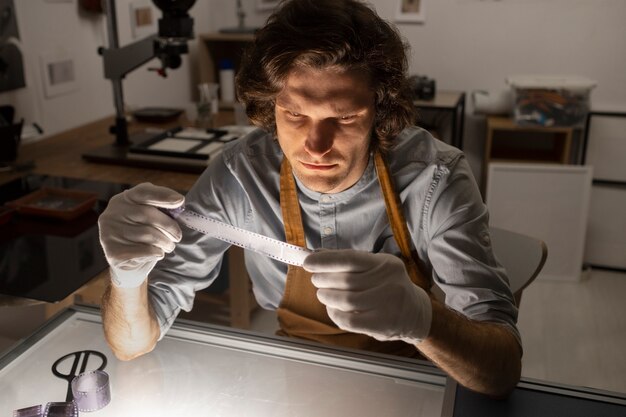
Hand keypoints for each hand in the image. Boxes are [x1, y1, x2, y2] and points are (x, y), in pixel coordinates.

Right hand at [98, 183, 183, 287]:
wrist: (128, 261)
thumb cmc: (143, 234)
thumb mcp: (150, 217)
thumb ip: (161, 208)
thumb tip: (178, 202)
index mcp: (124, 200)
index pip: (143, 192)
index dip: (162, 194)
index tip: (180, 200)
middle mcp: (112, 214)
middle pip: (148, 214)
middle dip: (169, 226)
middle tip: (178, 236)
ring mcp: (109, 233)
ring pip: (148, 234)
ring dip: (165, 242)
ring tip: (169, 245)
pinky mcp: (113, 252)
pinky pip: (145, 250)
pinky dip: (157, 252)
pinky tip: (157, 253)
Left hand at [304, 250, 431, 343]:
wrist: (415, 313)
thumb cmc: (387, 286)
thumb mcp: (374, 267)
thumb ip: (347, 260)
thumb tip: (317, 254)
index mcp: (385, 264)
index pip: (351, 259)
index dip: (326, 260)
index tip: (308, 262)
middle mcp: (388, 283)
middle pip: (346, 281)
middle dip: (324, 279)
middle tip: (316, 280)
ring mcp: (386, 305)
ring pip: (345, 301)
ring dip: (327, 296)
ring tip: (323, 294)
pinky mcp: (381, 325)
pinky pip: (349, 320)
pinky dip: (334, 314)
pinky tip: (332, 309)